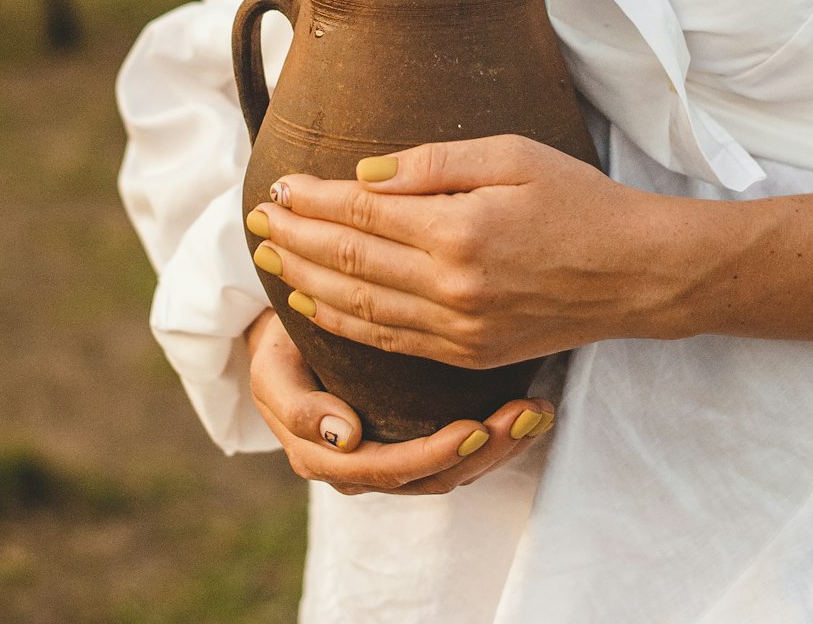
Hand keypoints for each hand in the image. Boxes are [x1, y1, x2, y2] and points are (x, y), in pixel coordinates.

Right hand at [245, 308, 555, 495]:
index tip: (476, 427)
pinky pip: (459, 451)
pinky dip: (498, 434)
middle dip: (487, 449)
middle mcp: (364, 468)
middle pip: (435, 477)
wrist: (282, 334)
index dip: (435, 454)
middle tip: (526, 414)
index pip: (391, 469)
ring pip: (455, 470)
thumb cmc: (278, 346)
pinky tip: (529, 409)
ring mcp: (391, 456)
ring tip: (538, 411)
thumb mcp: (273, 372)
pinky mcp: (414, 438)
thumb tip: (346, 436)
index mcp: (327, 459)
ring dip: (502, 444)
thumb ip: (298, 406)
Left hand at [247, 135, 687, 368]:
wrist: (636, 273)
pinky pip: (389, 340)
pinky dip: (343, 322)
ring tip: (271, 257)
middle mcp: (451, 287)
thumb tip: (364, 174)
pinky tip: (315, 303)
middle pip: (349, 261)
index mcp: (458, 231)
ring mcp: (459, 329)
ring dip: (307, 280)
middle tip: (257, 218)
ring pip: (359, 306)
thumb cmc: (579, 200)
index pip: (361, 213)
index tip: (278, 186)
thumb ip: (433, 164)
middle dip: (296, 237)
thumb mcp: (513, 156)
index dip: (312, 200)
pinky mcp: (470, 353)